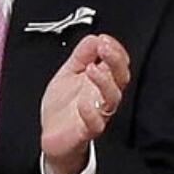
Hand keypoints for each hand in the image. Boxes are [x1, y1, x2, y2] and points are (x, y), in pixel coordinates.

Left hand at [40, 33, 129, 173]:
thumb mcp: (68, 73)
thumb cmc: (64, 106)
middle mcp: (102, 97)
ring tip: (92, 69)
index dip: (115, 51)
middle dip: (115, 61)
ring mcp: (97, 113)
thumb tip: (94, 38)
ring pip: (112, 99)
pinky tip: (83, 103)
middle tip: (104, 47)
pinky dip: (91, 113)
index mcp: (100, 82)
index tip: (104, 39)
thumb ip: (81, 56)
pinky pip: (96, 124)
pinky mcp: (86, 130)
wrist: (53, 136)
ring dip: (104, 82)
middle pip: (120, 78)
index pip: (117, 64)